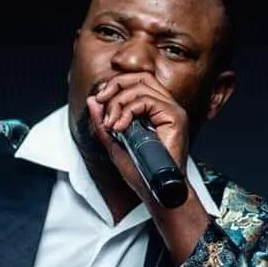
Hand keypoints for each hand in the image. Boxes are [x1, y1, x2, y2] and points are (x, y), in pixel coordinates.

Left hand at [86, 73, 188, 200]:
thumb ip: (102, 122)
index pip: (137, 80)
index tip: (99, 100)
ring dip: (119, 103)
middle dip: (115, 85)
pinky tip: (121, 127)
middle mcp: (165, 106)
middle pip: (140, 76)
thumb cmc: (140, 172)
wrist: (155, 190)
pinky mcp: (175, 116)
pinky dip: (129, 110)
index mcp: (154, 109)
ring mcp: (172, 110)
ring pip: (141, 87)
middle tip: (102, 102)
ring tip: (112, 125)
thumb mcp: (113, 143)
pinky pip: (147, 100)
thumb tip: (92, 100)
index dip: (116, 84)